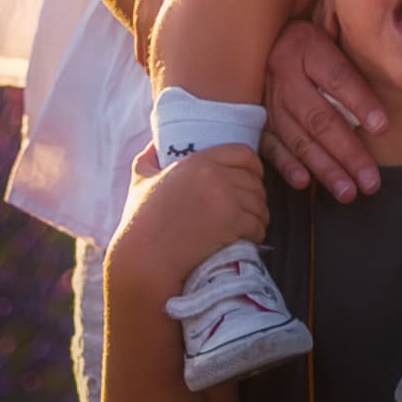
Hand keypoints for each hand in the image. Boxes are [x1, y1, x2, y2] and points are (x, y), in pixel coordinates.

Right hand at [113, 142, 268, 300]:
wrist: (145, 259)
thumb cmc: (140, 222)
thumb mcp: (141, 180)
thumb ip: (149, 158)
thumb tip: (155, 143)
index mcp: (197, 161)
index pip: (243, 153)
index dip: (253, 168)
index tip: (250, 180)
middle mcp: (214, 175)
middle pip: (255, 181)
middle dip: (256, 197)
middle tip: (248, 211)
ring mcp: (225, 198)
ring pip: (260, 204)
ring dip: (258, 217)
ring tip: (248, 227)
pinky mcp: (232, 222)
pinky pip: (258, 225)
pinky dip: (257, 234)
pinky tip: (247, 239)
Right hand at [262, 0, 385, 202]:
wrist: (252, 35)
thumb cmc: (308, 37)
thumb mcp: (329, 30)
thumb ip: (352, 55)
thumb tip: (393, 81)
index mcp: (306, 48)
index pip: (338, 78)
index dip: (360, 102)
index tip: (383, 128)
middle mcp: (284, 74)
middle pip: (320, 118)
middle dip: (348, 153)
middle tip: (371, 181)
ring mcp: (267, 100)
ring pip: (298, 139)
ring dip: (324, 168)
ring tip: (349, 192)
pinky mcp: (255, 118)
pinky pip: (270, 145)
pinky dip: (287, 166)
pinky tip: (305, 183)